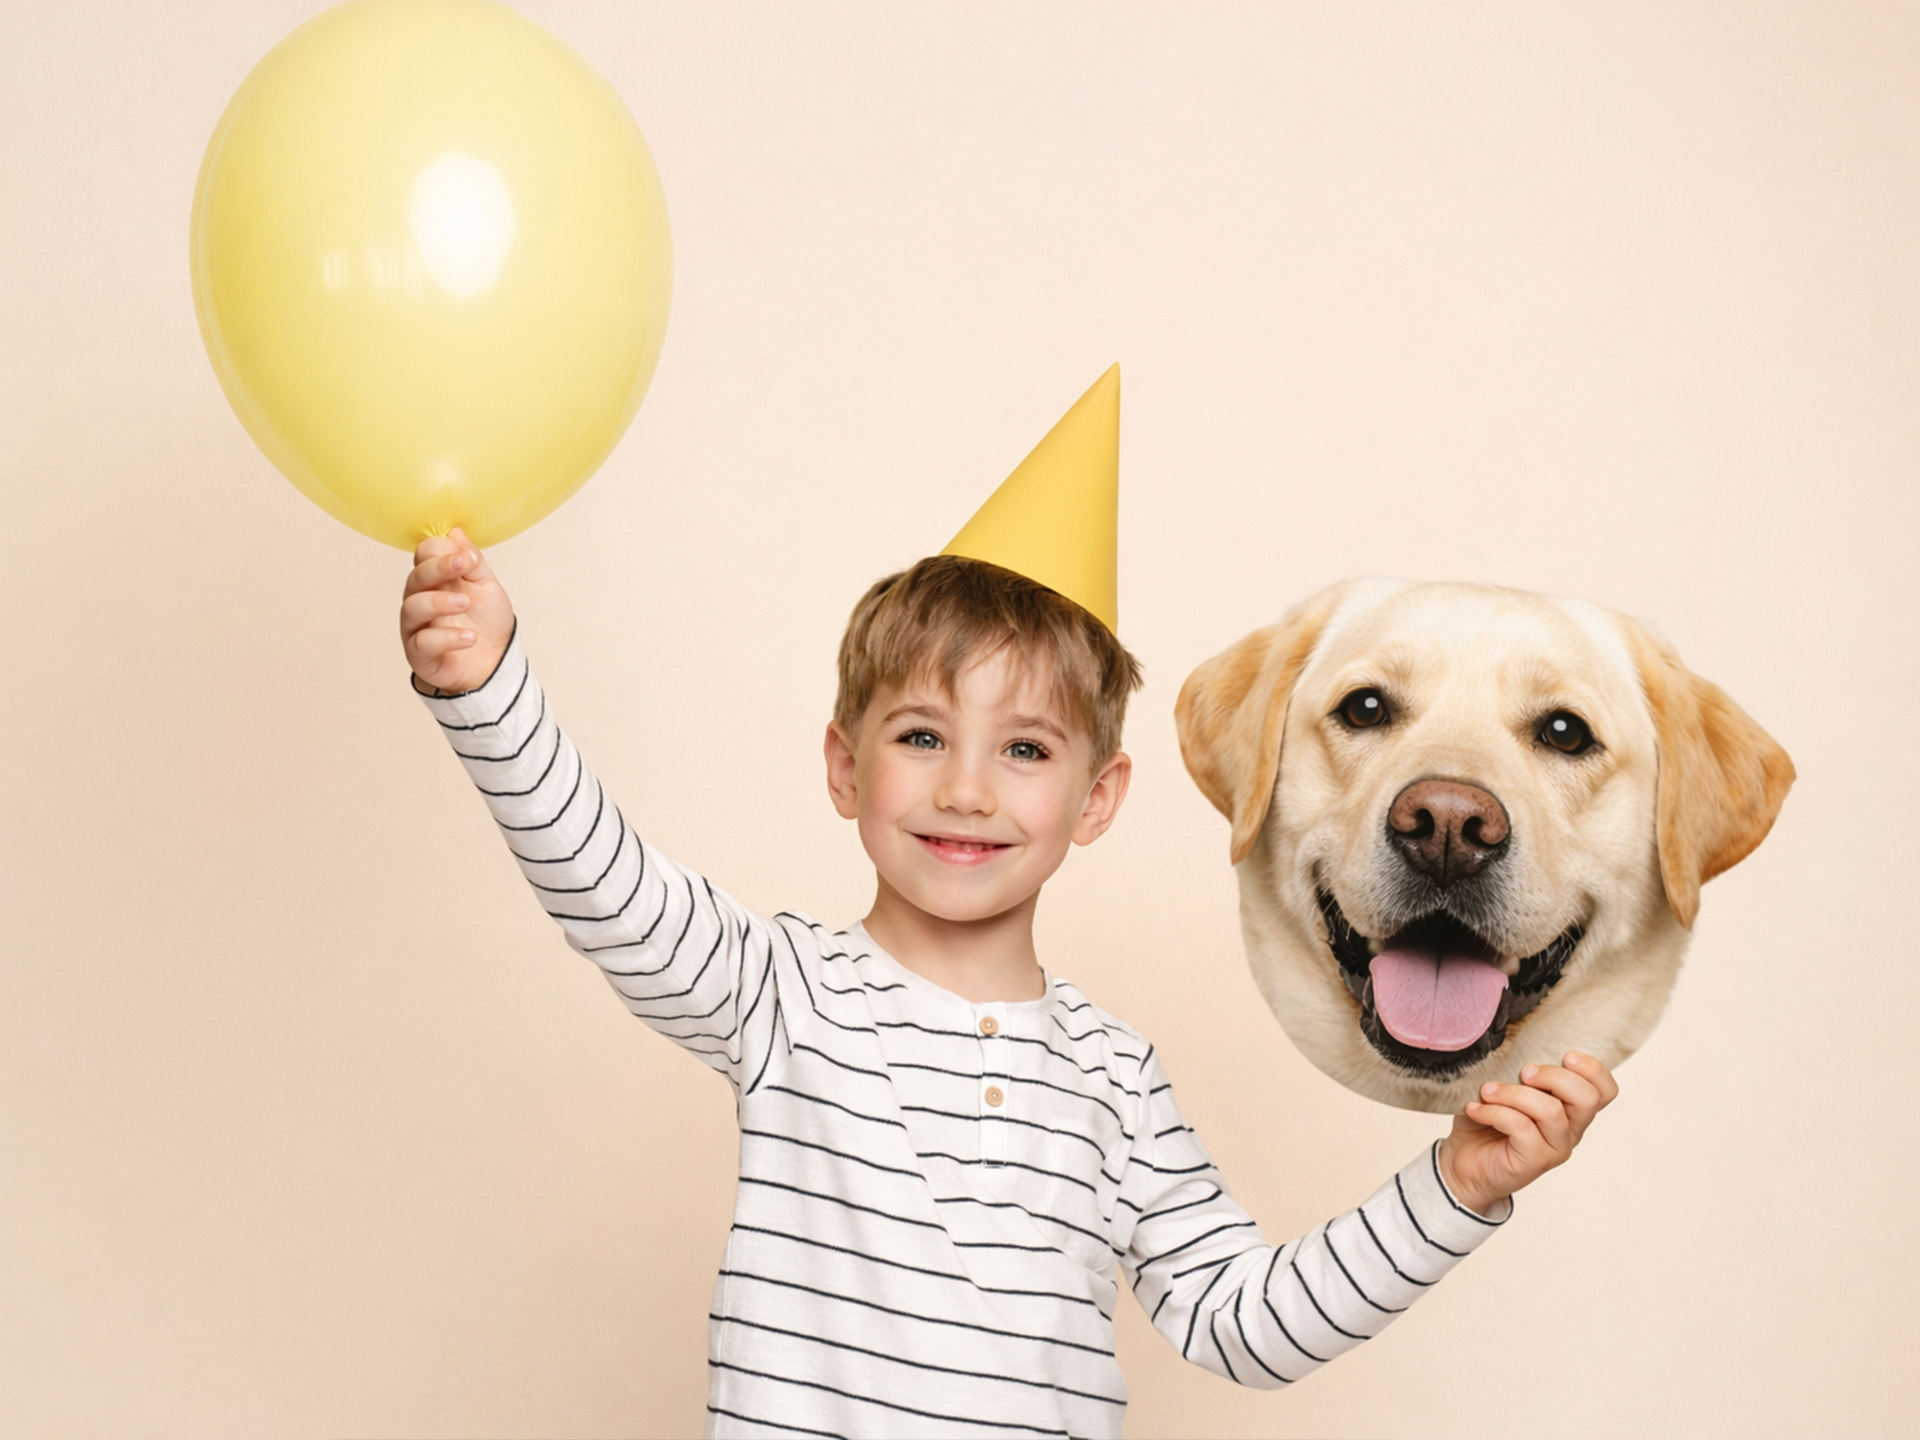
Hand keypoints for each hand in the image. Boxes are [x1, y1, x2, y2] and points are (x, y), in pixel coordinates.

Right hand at [400, 527, 514, 693]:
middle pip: (415, 578)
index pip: (424, 556)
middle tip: (462, 567)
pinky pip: (424, 642)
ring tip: (465, 603)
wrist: (494, 661)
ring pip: (413, 608)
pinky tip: (469, 636)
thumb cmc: (486, 622)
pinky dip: (447, 637)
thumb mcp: (486, 586)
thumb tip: (456, 531)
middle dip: (437, 569)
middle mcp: (420, 600)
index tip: (466, 556)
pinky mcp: (419, 654)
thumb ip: (472, 562)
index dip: (441, 552)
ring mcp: (417, 627)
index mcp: (435, 580)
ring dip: (439, 602)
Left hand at [1436, 1051, 1618, 1215]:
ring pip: (1551, 1111)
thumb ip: (1518, 1069)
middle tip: (1524, 1072)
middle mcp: (1570, 1130)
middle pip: (1587, 1098)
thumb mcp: (1504, 1086)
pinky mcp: (1534, 1162)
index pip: (1605, 1091)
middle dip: (1554, 1076)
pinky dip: (1494, 1111)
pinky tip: (1476, 1109)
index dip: (1593, 1070)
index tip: (1566, 1055)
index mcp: (1570, 1108)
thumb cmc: (1484, 1121)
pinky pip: (1522, 1127)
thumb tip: (1512, 1042)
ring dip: (1514, 1093)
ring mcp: (1554, 1147)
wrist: (1462, 1163)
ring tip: (1487, 1090)